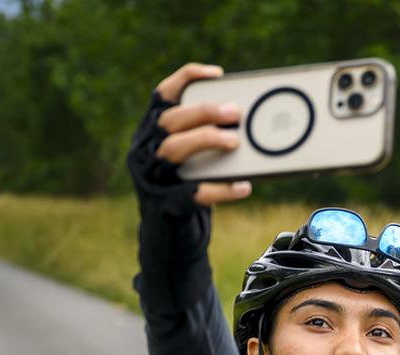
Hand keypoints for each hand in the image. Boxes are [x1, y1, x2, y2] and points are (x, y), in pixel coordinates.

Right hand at [147, 62, 250, 205]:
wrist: (170, 234)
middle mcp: (146, 149)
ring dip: (205, 140)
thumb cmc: (190, 185)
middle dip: (202, 112)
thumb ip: (209, 137)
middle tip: (235, 112)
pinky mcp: (164, 204)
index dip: (186, 79)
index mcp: (153, 130)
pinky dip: (219, 189)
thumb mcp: (196, 157)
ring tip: (235, 142)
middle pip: (169, 120)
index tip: (217, 75)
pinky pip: (191, 193)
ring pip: (171, 149)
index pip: (162, 95)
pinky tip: (243, 187)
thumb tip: (253, 122)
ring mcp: (151, 177)